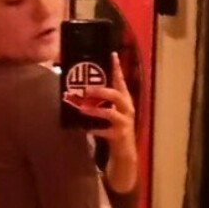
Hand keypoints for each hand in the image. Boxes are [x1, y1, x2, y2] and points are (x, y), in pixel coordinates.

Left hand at [63, 53, 136, 178]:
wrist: (124, 152)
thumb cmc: (114, 128)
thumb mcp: (109, 111)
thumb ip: (100, 101)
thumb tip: (81, 90)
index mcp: (124, 100)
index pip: (121, 81)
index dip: (117, 68)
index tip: (112, 55)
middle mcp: (127, 108)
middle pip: (116, 94)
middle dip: (101, 91)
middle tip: (86, 89)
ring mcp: (125, 122)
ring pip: (110, 113)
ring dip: (95, 110)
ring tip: (82, 109)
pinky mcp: (120, 135)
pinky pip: (105, 131)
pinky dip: (95, 129)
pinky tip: (86, 129)